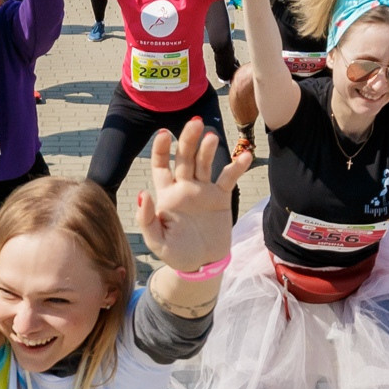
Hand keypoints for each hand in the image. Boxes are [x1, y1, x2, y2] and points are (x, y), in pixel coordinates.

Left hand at [136, 119, 249, 272]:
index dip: (161, 149)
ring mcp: (204, 190)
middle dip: (188, 140)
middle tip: (194, 123)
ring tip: (211, 137)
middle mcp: (185, 187)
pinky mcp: (221, 198)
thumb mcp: (156, 241)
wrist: (202, 265)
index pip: (161, 165)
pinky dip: (237, 166)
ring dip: (208, 149)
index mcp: (166, 194)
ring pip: (205, 164)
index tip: (164, 134)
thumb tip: (142, 193)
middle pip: (185, 158)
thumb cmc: (175, 253)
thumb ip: (146, 219)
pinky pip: (229, 178)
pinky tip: (246, 155)